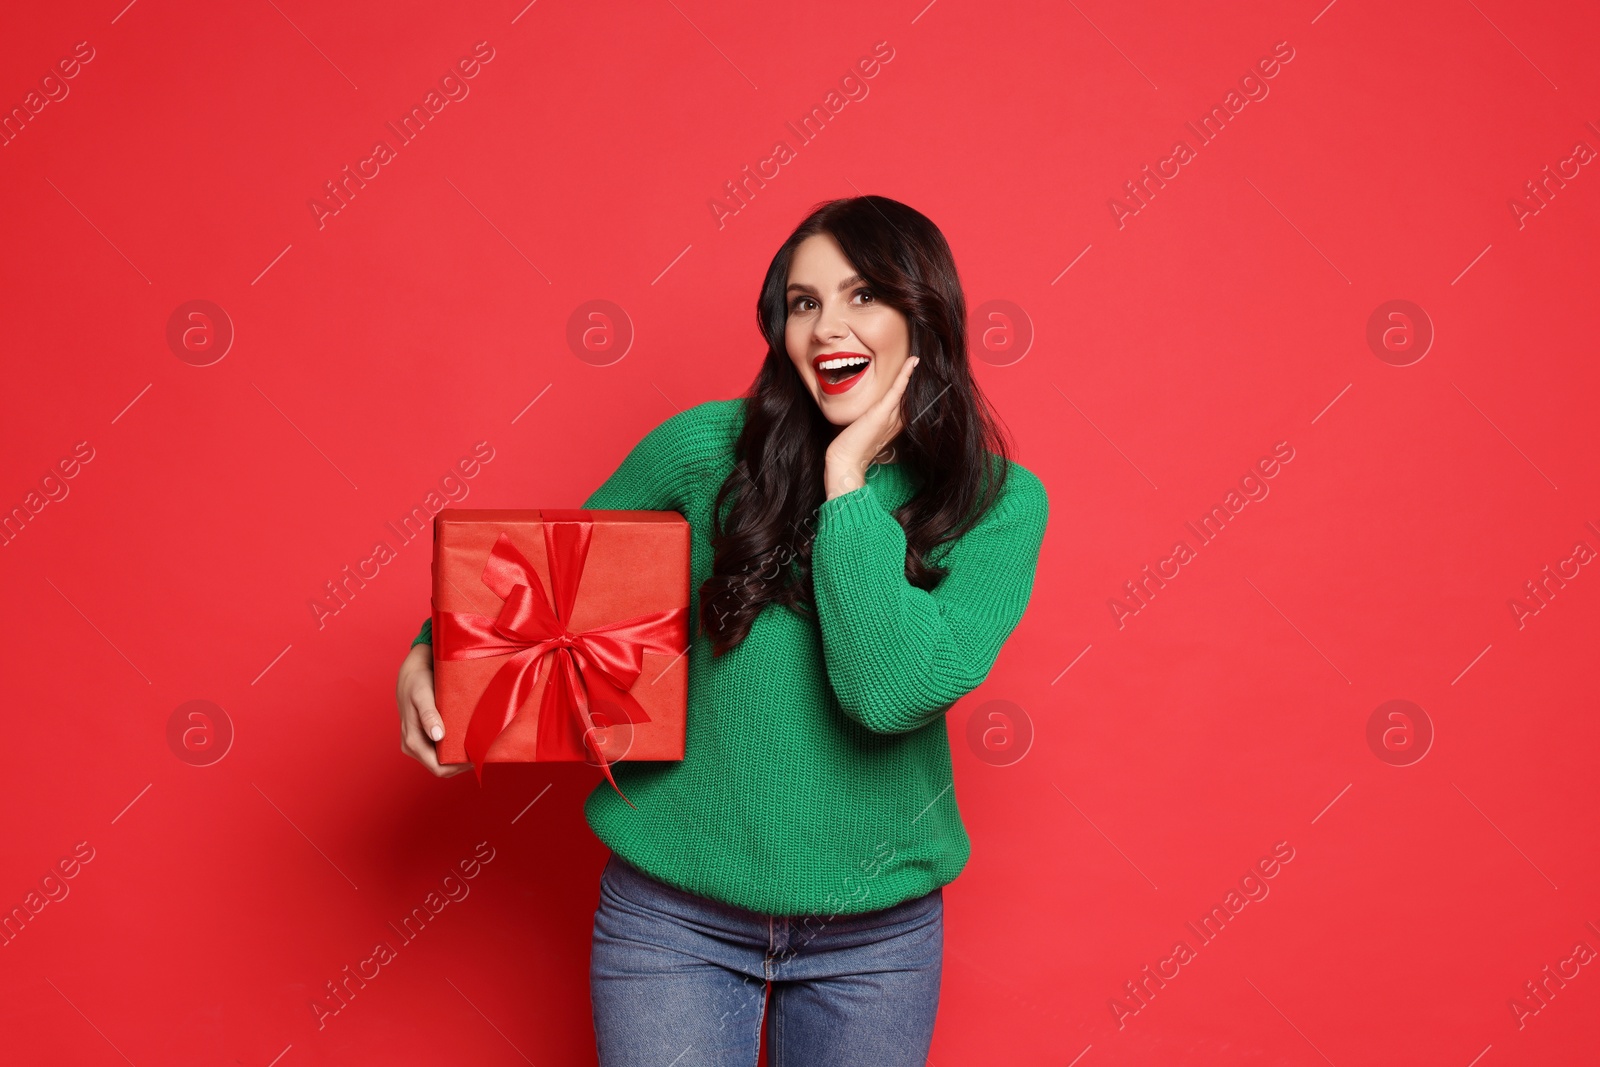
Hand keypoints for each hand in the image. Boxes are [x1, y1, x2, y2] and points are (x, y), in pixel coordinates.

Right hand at [397, 643, 473, 776]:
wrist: (411, 673)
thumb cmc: (416, 682)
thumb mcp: (422, 696)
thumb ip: (428, 715)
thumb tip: (437, 736)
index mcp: (412, 742)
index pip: (438, 768)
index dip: (458, 767)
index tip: (477, 757)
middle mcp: (413, 746)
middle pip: (442, 766)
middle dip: (461, 763)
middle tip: (482, 750)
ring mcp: (419, 743)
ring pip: (442, 759)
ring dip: (459, 755)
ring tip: (477, 745)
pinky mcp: (425, 736)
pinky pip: (441, 749)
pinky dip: (454, 748)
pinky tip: (468, 739)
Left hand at [824, 356, 918, 498]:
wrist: (846, 460)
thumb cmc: (852, 447)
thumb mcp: (865, 429)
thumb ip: (873, 418)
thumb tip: (873, 408)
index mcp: (896, 424)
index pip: (909, 402)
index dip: (914, 388)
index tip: (918, 371)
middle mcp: (898, 420)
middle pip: (911, 395)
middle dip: (918, 379)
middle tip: (924, 360)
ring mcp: (892, 416)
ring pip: (908, 391)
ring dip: (914, 373)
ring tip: (920, 357)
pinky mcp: (883, 412)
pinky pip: (898, 389)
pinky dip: (906, 374)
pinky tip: (913, 361)